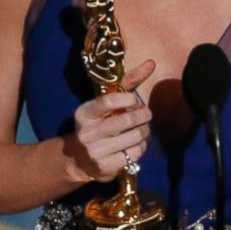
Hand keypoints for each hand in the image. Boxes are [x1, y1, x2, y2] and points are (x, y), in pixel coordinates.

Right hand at [64, 60, 154, 181]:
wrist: (78, 158)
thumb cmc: (99, 122)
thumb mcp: (107, 102)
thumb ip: (128, 82)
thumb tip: (152, 62)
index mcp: (84, 113)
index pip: (108, 101)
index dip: (127, 98)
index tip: (135, 100)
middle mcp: (87, 133)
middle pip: (126, 120)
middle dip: (143, 116)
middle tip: (147, 114)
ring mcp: (95, 151)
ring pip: (134, 137)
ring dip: (144, 131)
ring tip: (142, 129)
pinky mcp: (105, 167)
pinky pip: (134, 153)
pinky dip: (141, 147)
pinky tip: (136, 144)